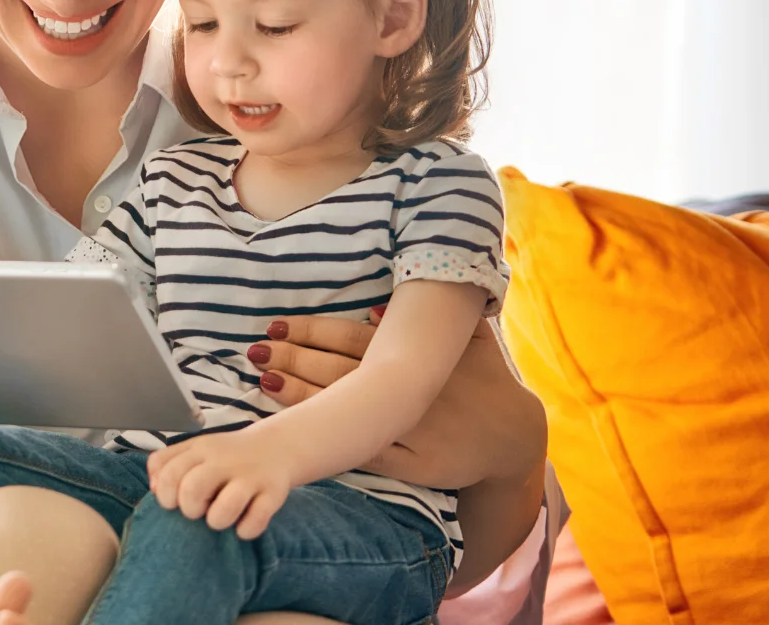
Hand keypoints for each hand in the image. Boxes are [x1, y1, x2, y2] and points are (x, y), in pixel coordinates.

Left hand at [146, 425, 290, 538]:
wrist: (275, 447)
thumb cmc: (226, 456)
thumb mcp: (195, 450)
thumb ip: (168, 463)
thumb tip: (153, 488)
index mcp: (200, 450)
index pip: (167, 471)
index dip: (165, 494)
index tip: (174, 502)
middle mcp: (224, 461)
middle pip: (192, 489)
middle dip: (190, 509)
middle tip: (198, 511)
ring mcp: (250, 476)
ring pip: (225, 508)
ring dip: (217, 521)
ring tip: (220, 518)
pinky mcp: (273, 493)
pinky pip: (256, 521)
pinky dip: (246, 530)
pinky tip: (243, 525)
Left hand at [244, 311, 544, 489]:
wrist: (514, 440)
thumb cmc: (486, 381)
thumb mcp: (470, 340)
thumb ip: (432, 317)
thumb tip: (374, 305)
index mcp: (415, 355)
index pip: (350, 338)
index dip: (311, 332)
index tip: (276, 326)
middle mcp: (407, 389)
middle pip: (337, 371)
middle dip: (293, 360)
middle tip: (254, 352)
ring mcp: (407, 427)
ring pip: (345, 410)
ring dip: (300, 397)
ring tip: (262, 382)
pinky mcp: (409, 463)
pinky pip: (363, 451)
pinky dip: (331, 440)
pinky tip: (300, 432)